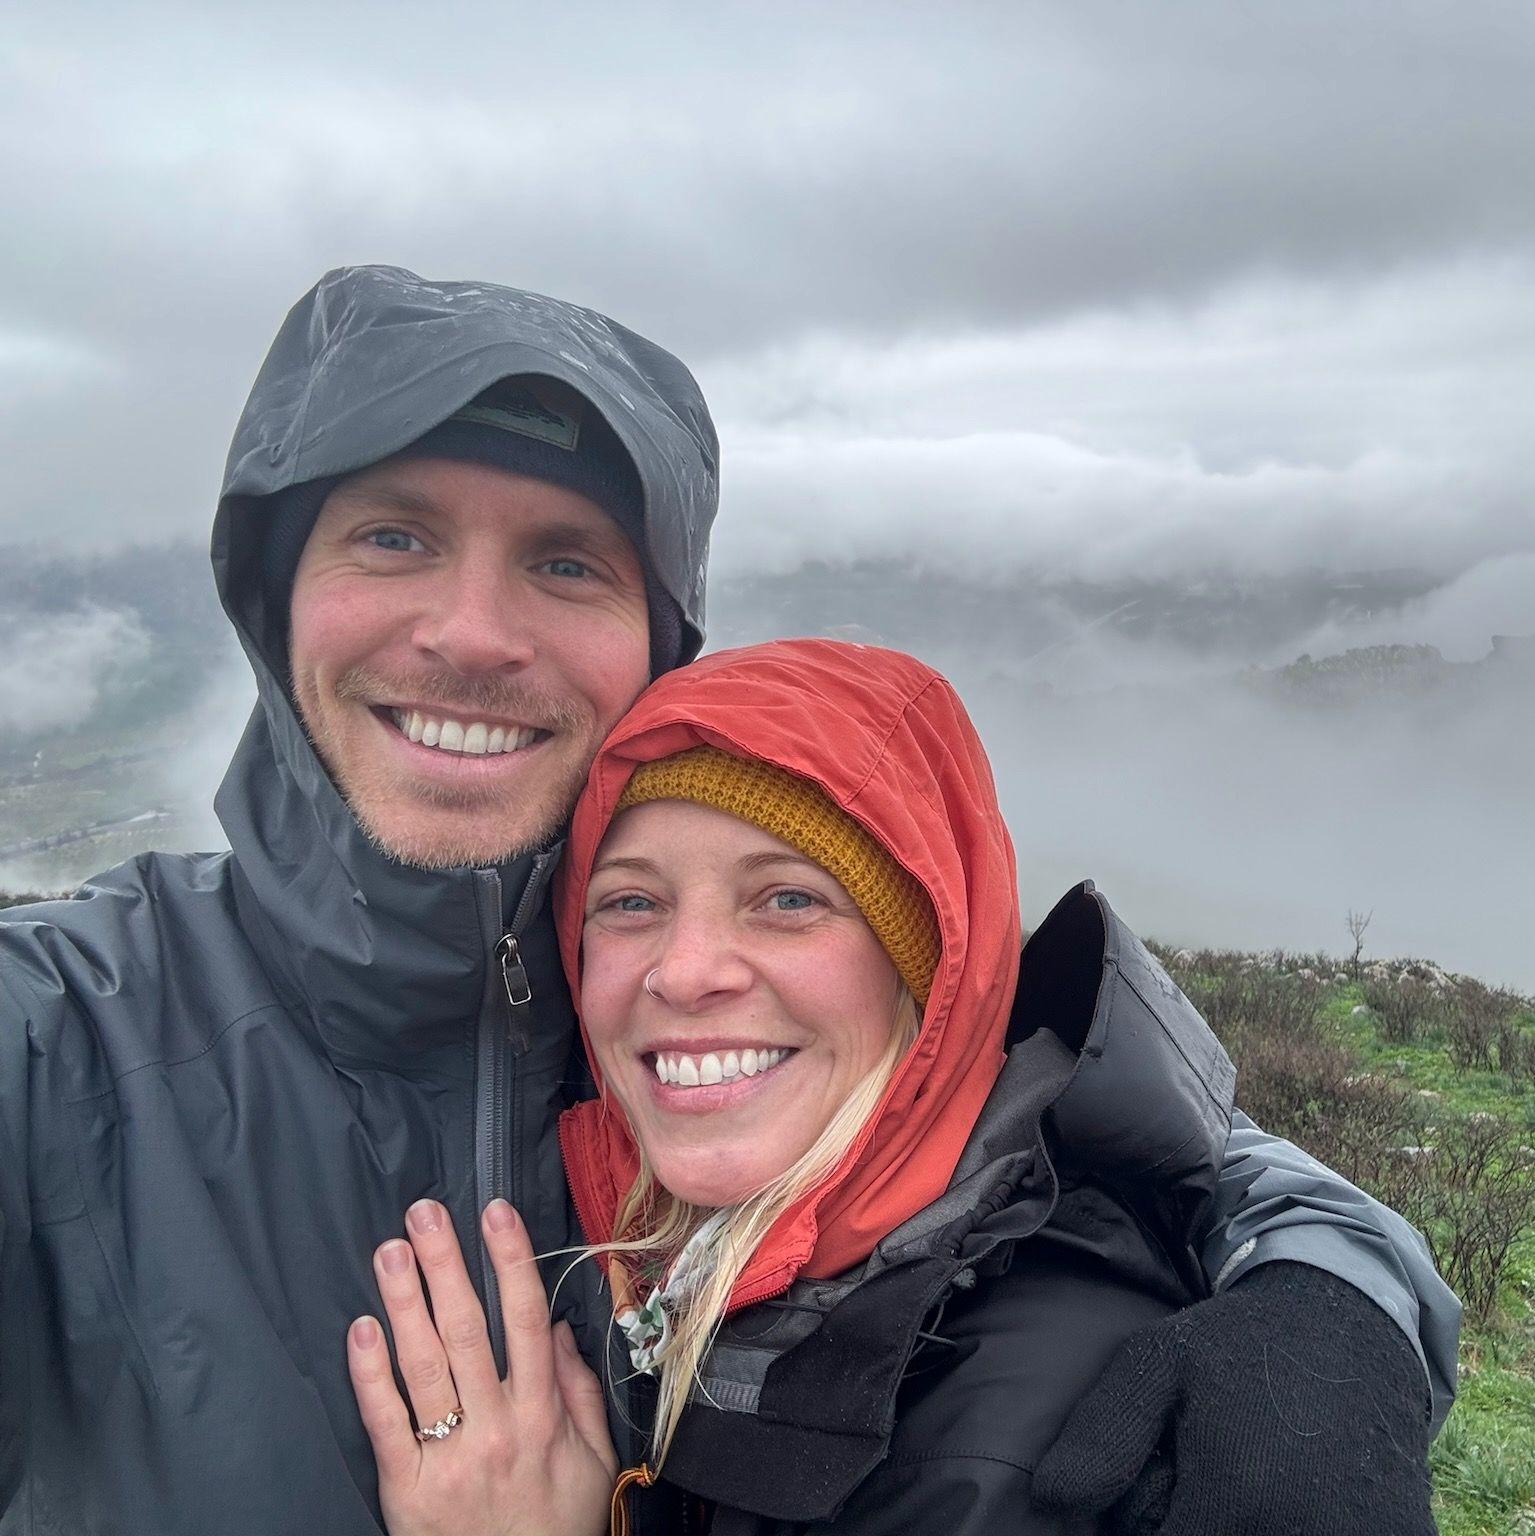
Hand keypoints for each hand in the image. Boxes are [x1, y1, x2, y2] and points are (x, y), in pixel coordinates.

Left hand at [348, 1197, 617, 1535]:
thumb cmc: (557, 1526)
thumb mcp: (592, 1459)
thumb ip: (578, 1390)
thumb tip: (556, 1328)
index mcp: (541, 1414)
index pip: (525, 1319)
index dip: (510, 1261)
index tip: (495, 1212)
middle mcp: (495, 1428)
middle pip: (467, 1330)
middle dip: (445, 1264)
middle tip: (423, 1213)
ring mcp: (449, 1458)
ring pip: (424, 1365)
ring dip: (405, 1302)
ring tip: (390, 1251)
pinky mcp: (407, 1490)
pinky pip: (386, 1423)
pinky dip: (371, 1375)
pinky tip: (361, 1330)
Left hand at [1032, 1263, 1435, 1534]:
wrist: (1351, 1324)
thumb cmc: (1238, 1345)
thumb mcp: (1155, 1363)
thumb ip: (1101, 1435)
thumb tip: (1051, 1502)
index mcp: (1237, 1496)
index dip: (1152, 1529)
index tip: (1162, 1489)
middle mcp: (1302, 1534)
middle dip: (1197, 1531)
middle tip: (1206, 1486)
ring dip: (1242, 1531)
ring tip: (1247, 1486)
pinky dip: (1300, 1529)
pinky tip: (1299, 1493)